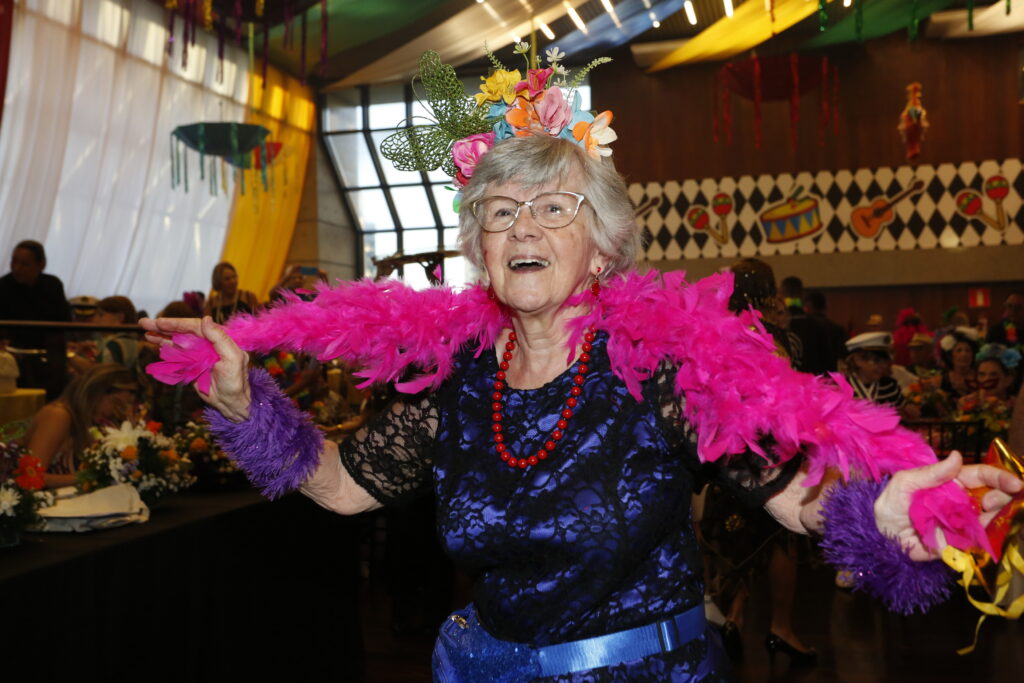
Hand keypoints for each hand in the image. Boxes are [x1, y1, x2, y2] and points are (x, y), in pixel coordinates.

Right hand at [139, 316, 250, 421]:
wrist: (231, 403)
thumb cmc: (236, 382)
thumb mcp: (232, 358)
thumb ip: (220, 338)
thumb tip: (206, 319)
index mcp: (219, 338)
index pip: (195, 327)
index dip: (177, 324)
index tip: (160, 322)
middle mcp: (207, 343)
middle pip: (183, 331)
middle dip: (164, 326)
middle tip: (144, 323)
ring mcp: (198, 354)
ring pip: (177, 341)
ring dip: (161, 335)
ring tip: (145, 331)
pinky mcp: (191, 365)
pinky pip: (176, 353)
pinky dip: (165, 347)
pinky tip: (155, 342)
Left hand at [874, 452, 1022, 560]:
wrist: (880, 537)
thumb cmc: (890, 504)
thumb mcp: (904, 483)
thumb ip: (930, 473)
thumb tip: (957, 456)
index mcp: (950, 482)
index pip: (980, 475)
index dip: (1000, 477)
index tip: (1015, 483)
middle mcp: (962, 501)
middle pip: (993, 496)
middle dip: (1001, 497)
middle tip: (991, 502)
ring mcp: (964, 522)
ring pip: (991, 518)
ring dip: (993, 518)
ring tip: (981, 517)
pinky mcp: (960, 543)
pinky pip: (979, 540)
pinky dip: (983, 538)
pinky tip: (975, 535)